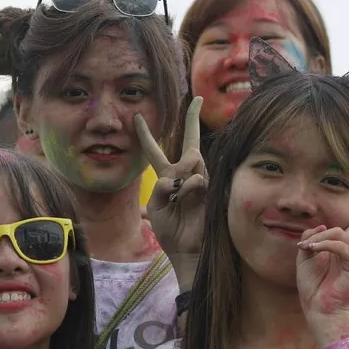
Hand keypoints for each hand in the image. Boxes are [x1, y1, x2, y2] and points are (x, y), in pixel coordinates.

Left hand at [135, 96, 208, 259]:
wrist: (187, 250)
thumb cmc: (170, 231)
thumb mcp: (155, 208)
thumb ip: (161, 186)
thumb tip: (179, 172)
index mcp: (166, 178)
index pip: (155, 151)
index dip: (145, 135)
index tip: (136, 117)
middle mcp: (185, 175)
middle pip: (189, 142)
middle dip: (191, 119)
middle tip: (195, 98)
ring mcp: (200, 179)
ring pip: (190, 160)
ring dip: (179, 179)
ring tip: (178, 199)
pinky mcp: (211, 187)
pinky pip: (195, 178)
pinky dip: (186, 188)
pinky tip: (185, 200)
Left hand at [296, 187, 348, 334]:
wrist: (317, 307)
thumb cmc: (312, 285)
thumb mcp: (305, 256)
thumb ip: (312, 239)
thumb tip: (320, 226)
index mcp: (343, 247)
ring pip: (339, 232)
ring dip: (319, 238)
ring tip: (306, 248)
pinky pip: (339, 245)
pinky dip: (322, 245)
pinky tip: (310, 249)